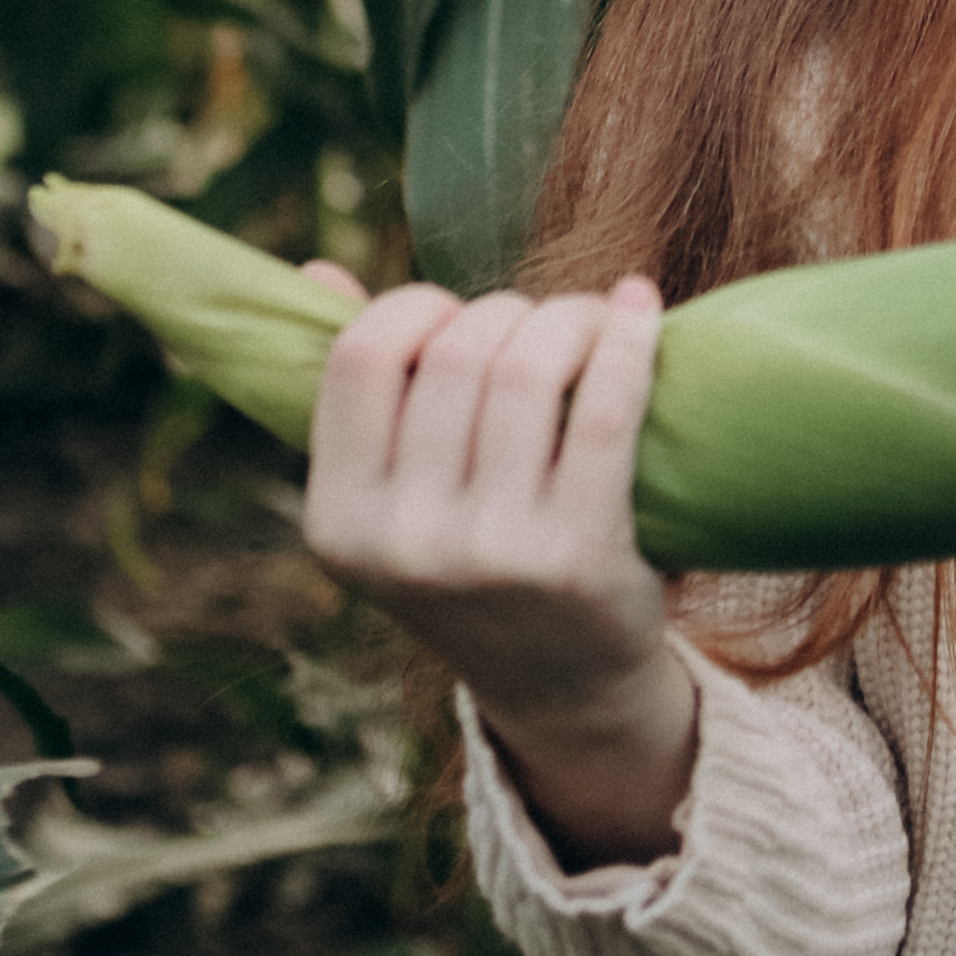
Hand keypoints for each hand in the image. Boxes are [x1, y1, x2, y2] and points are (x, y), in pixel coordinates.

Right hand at [301, 267, 697, 867]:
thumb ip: (358, 391)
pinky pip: (606, 407)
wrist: (560, 685)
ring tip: (590, 323)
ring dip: (570, 316)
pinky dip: (629, 339)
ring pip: (529, 367)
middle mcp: (405, 543)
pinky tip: (642, 307)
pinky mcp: (580, 553)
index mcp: (339, 522)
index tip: (457, 318)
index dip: (415, 307)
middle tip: (540, 326)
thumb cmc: (471, 556)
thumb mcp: (391, 498)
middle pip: (458, 351)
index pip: (361, 355)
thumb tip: (313, 271)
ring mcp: (492, 553)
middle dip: (508, 311)